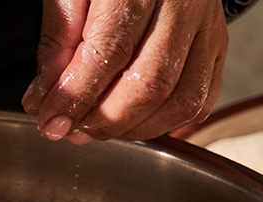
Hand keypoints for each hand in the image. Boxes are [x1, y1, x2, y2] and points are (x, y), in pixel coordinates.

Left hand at [21, 0, 227, 142]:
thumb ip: (57, 44)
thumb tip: (45, 101)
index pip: (110, 50)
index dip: (77, 95)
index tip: (51, 121)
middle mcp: (182, 1)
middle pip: (150, 83)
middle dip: (105, 119)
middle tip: (72, 128)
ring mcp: (207, 25)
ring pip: (180, 100)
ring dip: (133, 128)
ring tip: (98, 126)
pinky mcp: (216, 45)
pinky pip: (200, 101)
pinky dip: (164, 123)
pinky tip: (133, 122)